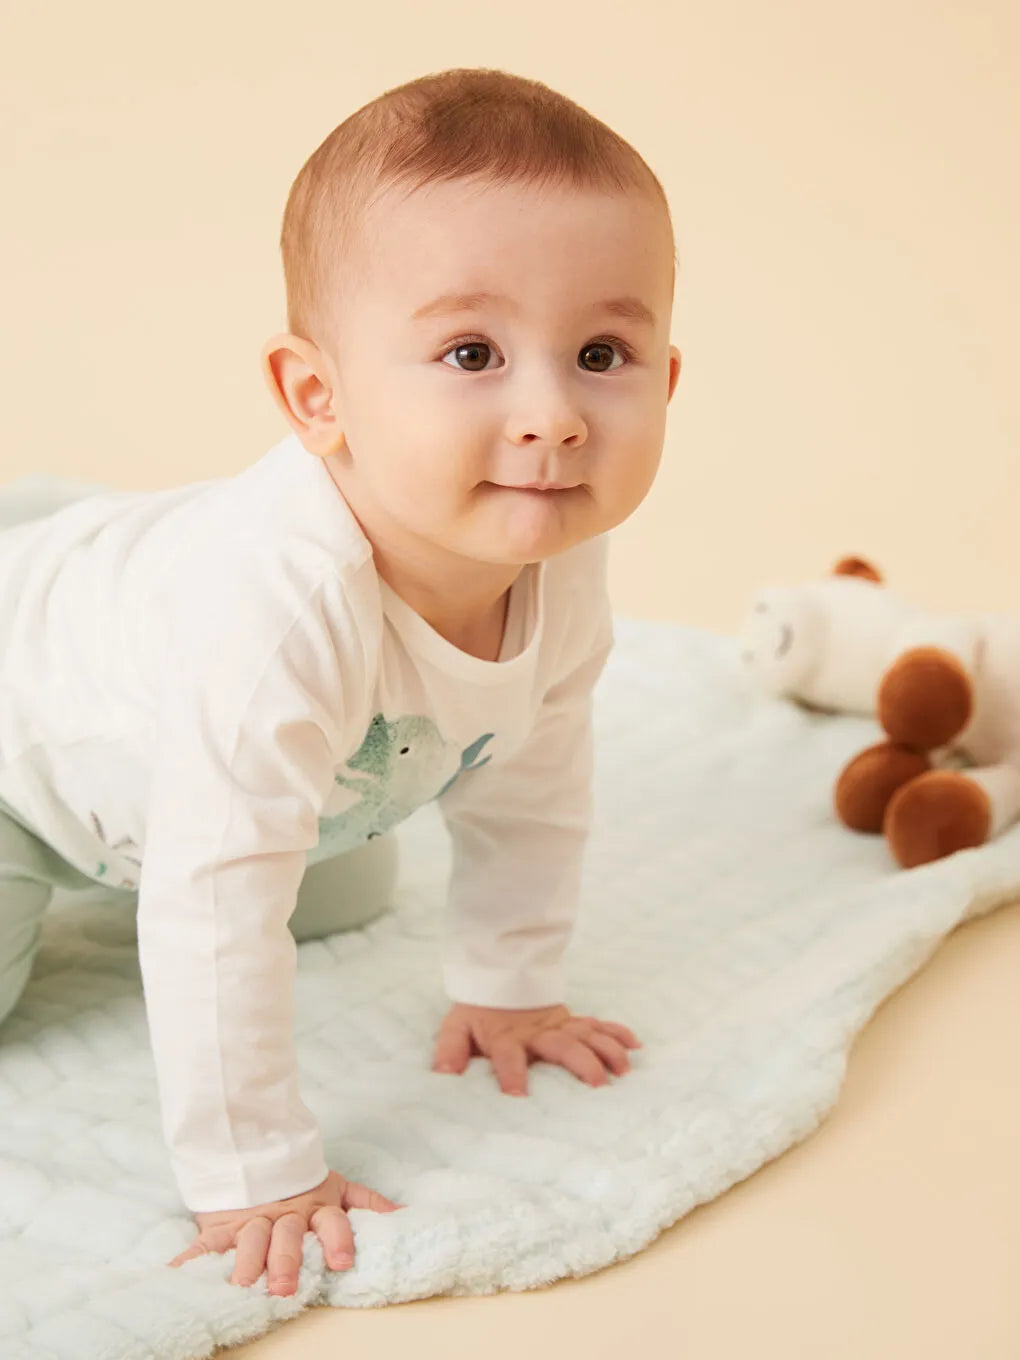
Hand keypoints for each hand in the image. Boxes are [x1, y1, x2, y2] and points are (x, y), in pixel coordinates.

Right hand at [167, 1169, 402, 1294]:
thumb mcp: (336, 1188)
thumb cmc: (300, 1182)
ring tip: (242, 1286)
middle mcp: (283, 1217)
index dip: (338, 1239)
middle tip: (285, 1287)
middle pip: (286, 1238)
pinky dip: (188, 1263)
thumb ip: (366, 1202)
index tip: (342, 1262)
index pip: (331, 1223)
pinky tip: (176, 1278)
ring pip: (249, 1241)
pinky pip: (201, 1246)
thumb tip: (405, 1216)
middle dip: (287, 1262)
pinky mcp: (219, 1227)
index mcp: (314, 1208)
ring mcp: (249, 1222)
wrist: (252, 1151)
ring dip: (246, 1264)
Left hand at [432, 1001, 640, 1095]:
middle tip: (598, 1084)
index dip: (511, 1074)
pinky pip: (597, 1024)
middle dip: (580, 1063)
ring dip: (606, 1050)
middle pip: (561, 1045)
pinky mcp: (570, 1020)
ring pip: (587, 1035)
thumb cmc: (478, 1010)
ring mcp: (558, 1024)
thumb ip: (450, 1051)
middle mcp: (537, 1031)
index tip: (517, 1096)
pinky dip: (617, 1032)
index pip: (508, 1056)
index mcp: (506, 1037)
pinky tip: (635, 1046)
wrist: (497, 975)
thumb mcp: (456, 1028)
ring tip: (623, 1070)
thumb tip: (443, 1076)